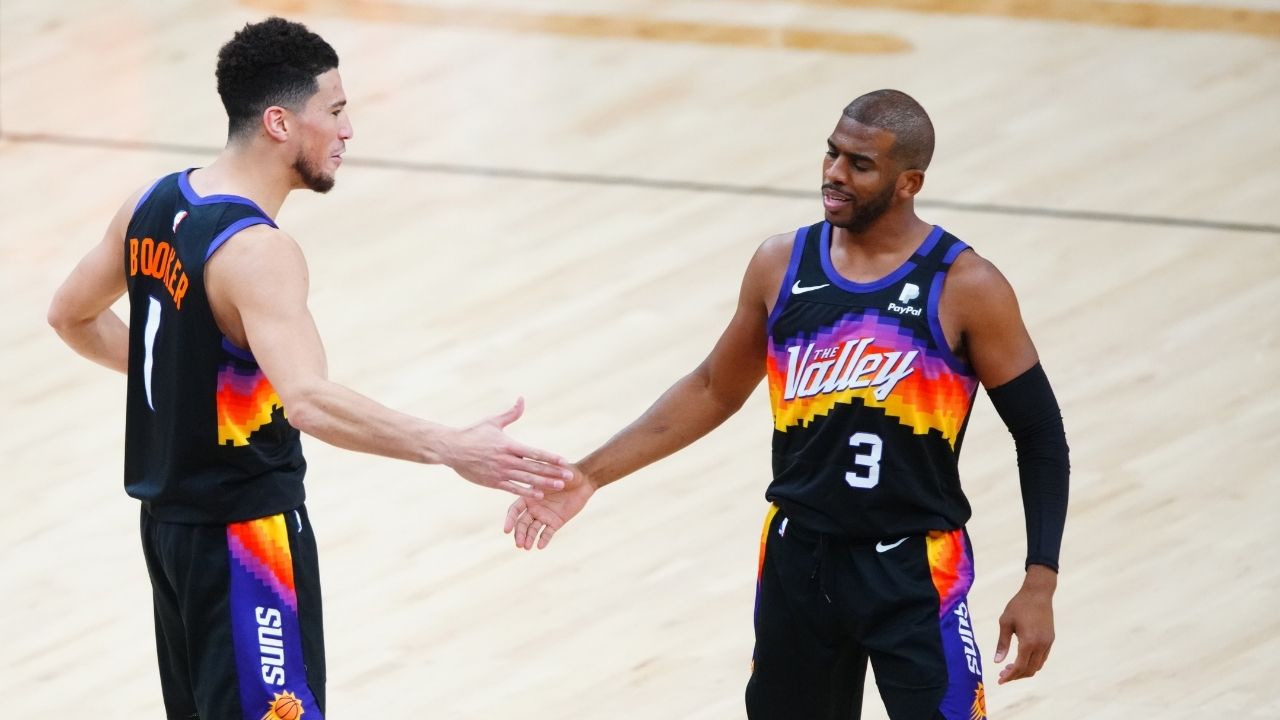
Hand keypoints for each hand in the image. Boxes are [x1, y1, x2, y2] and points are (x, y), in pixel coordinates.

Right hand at [441, 397, 570, 497]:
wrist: (450, 448)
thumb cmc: (472, 433)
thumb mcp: (493, 422)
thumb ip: (511, 413)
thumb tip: (522, 399)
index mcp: (509, 445)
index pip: (535, 452)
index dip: (551, 457)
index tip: (565, 461)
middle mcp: (506, 460)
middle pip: (534, 467)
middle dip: (553, 472)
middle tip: (569, 477)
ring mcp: (500, 472)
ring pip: (526, 479)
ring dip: (543, 483)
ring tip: (559, 486)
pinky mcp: (492, 482)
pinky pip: (512, 488)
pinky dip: (525, 492)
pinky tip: (538, 495)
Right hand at [503, 465, 594, 549]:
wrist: (582, 480)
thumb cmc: (565, 473)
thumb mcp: (551, 473)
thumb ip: (540, 478)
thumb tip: (531, 476)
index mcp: (528, 496)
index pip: (515, 510)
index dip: (510, 520)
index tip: (506, 530)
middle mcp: (533, 508)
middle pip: (522, 523)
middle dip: (519, 534)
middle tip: (518, 544)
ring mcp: (544, 516)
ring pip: (532, 530)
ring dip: (528, 538)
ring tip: (526, 547)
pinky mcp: (555, 522)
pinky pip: (547, 533)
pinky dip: (543, 539)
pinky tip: (540, 546)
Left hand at [993, 564, 1056, 683]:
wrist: (1038, 593)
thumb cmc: (1018, 606)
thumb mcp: (1005, 623)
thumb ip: (1002, 643)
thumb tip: (997, 662)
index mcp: (1028, 642)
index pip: (1019, 666)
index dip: (1009, 676)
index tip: (1000, 680)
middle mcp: (1041, 645)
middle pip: (1029, 670)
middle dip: (1016, 676)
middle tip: (1002, 676)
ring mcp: (1048, 643)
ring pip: (1037, 666)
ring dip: (1024, 670)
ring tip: (1010, 669)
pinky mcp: (1050, 639)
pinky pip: (1042, 658)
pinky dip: (1032, 663)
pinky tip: (1021, 660)